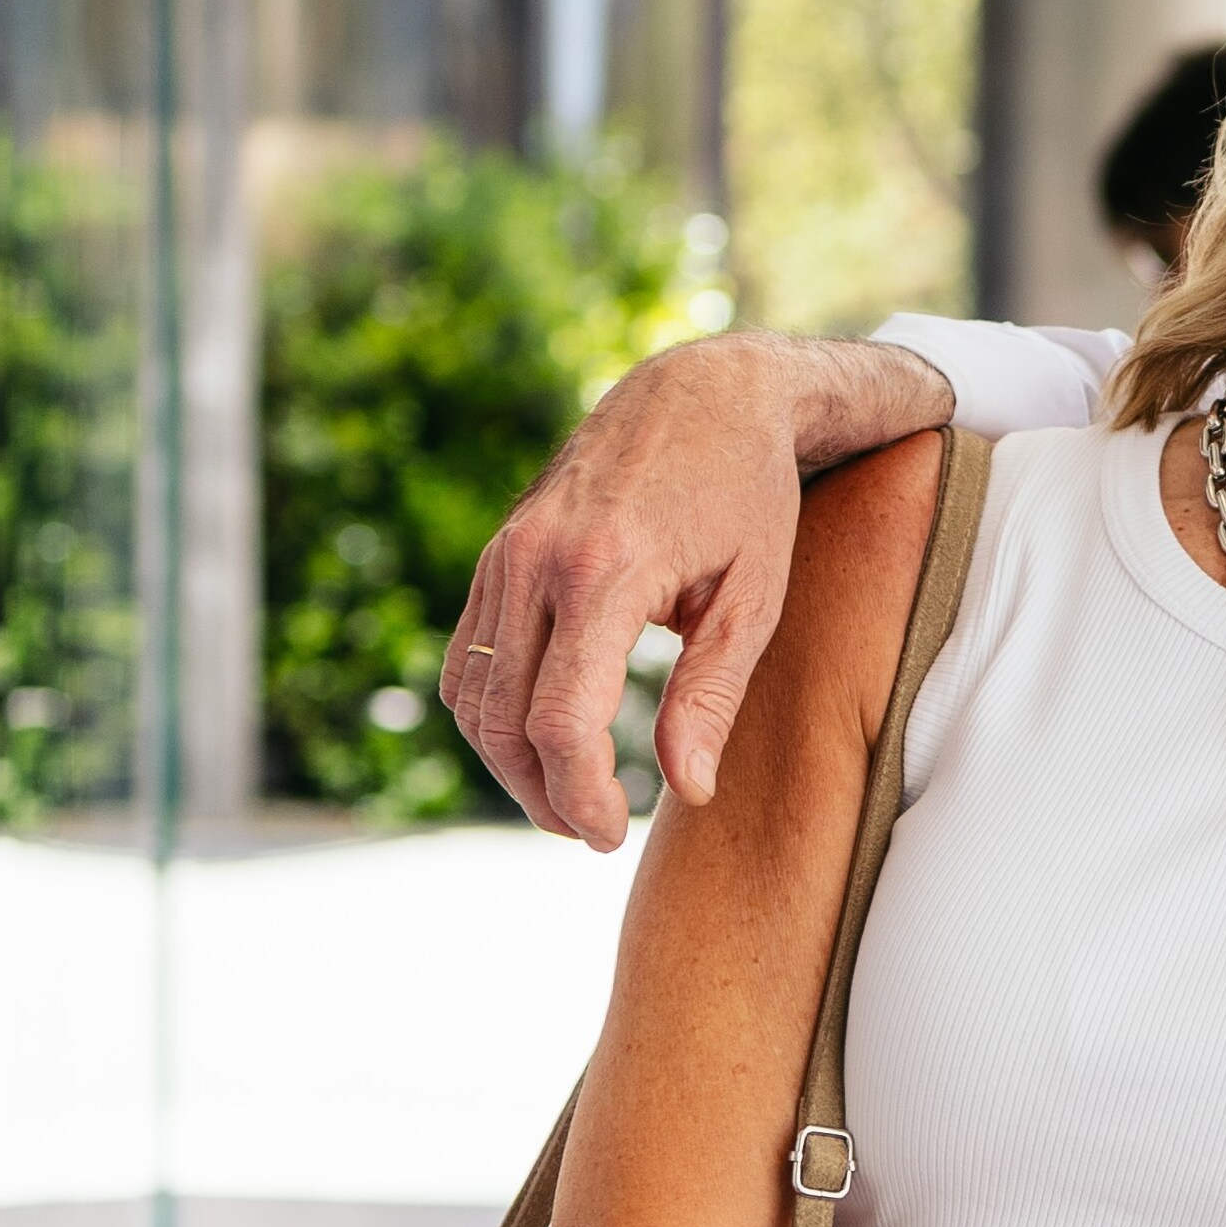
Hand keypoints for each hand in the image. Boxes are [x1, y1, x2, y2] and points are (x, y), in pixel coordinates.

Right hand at [442, 334, 952, 847]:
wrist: (703, 393)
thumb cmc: (748, 494)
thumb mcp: (754, 596)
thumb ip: (712, 696)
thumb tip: (689, 790)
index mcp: (609, 569)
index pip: (561, 719)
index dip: (581, 794)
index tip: (615, 834)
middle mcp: (539, 558)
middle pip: (505, 719)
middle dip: (544, 793)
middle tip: (594, 833)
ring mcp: (506, 551)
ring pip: (473, 693)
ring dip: (508, 762)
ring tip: (567, 799)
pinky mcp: (497, 552)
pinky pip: (471, 654)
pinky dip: (491, 712)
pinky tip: (539, 741)